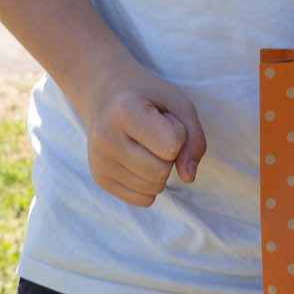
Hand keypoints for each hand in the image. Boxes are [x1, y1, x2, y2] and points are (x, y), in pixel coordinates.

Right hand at [82, 76, 207, 206]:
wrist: (104, 94)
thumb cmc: (147, 97)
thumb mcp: (178, 104)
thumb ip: (194, 138)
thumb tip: (188, 177)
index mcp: (124, 111)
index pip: (173, 145)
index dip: (179, 133)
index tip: (163, 118)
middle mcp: (105, 138)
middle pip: (161, 171)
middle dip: (170, 156)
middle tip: (155, 134)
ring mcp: (99, 161)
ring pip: (153, 189)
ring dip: (160, 170)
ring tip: (144, 145)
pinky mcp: (99, 179)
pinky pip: (142, 200)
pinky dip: (149, 184)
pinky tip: (137, 160)